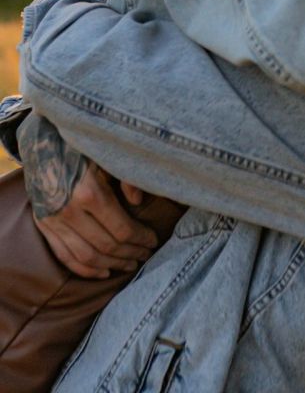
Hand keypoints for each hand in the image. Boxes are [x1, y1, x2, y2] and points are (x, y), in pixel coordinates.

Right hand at [17, 113, 157, 278]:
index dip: (141, 238)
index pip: (121, 229)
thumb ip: (127, 177)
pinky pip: (65, 257)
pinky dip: (85, 270)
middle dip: (131, 253)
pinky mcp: (43, 226)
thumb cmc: (81, 146)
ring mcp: (53, 221)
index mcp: (89, 193)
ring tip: (130, 264)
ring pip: (87, 257)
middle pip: (107, 246)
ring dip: (111, 265)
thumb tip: (139, 200)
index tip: (153, 240)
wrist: (41, 141)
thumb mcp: (107, 155)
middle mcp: (69, 212)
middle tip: (146, 254)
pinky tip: (103, 272)